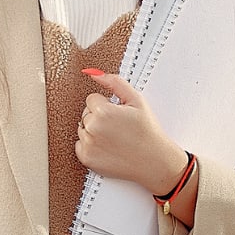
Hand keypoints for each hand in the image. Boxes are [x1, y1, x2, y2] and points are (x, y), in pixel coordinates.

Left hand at [75, 70, 186, 192]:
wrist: (153, 161)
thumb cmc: (147, 131)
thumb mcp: (136, 100)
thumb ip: (114, 82)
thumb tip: (93, 73)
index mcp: (103, 111)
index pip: (92, 99)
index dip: (107, 105)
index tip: (119, 115)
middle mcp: (93, 128)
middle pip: (85, 113)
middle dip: (99, 117)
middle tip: (118, 127)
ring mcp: (88, 145)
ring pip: (82, 128)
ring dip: (94, 131)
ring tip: (114, 137)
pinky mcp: (86, 158)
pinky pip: (80, 145)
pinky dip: (91, 146)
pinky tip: (108, 147)